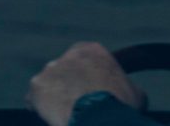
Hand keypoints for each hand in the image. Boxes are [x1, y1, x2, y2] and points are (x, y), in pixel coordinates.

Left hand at [27, 42, 145, 125]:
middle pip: (65, 71)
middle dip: (68, 86)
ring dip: (54, 97)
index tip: (90, 91)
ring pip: (49, 85)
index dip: (86, 78)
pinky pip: (34, 98)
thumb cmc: (120, 106)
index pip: (84, 60)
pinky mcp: (36, 86)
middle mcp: (68, 55)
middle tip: (77, 106)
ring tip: (65, 116)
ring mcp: (50, 69)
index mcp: (92, 51)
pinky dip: (39, 108)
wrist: (99, 118)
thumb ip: (125, 86)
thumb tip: (128, 92)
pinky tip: (50, 118)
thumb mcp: (135, 94)